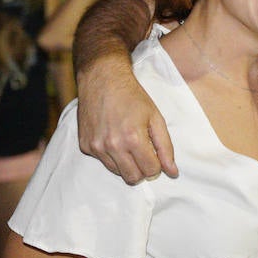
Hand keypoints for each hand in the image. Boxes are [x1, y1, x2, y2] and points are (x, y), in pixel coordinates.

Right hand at [76, 55, 176, 182]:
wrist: (102, 80)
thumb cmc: (133, 97)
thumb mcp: (156, 118)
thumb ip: (166, 148)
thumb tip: (172, 172)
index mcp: (132, 138)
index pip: (150, 170)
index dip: (157, 165)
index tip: (155, 154)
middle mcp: (112, 145)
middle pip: (133, 178)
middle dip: (142, 169)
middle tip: (144, 153)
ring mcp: (96, 146)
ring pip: (117, 172)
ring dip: (126, 164)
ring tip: (128, 143)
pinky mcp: (85, 145)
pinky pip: (103, 162)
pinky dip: (111, 155)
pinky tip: (113, 137)